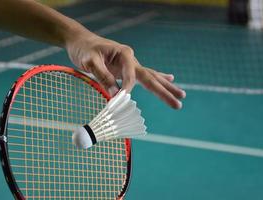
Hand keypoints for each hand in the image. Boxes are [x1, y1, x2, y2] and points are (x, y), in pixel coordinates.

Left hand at [66, 32, 185, 108]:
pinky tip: (170, 78)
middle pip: (151, 77)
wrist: (81, 41)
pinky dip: (158, 78)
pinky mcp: (127, 70)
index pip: (131, 76)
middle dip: (164, 91)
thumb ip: (103, 76)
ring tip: (181, 95)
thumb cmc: (84, 49)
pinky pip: (145, 76)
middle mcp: (131, 59)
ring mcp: (131, 64)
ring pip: (152, 77)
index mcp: (124, 54)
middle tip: (179, 102)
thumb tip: (114, 94)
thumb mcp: (90, 61)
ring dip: (166, 87)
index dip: (127, 89)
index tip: (120, 100)